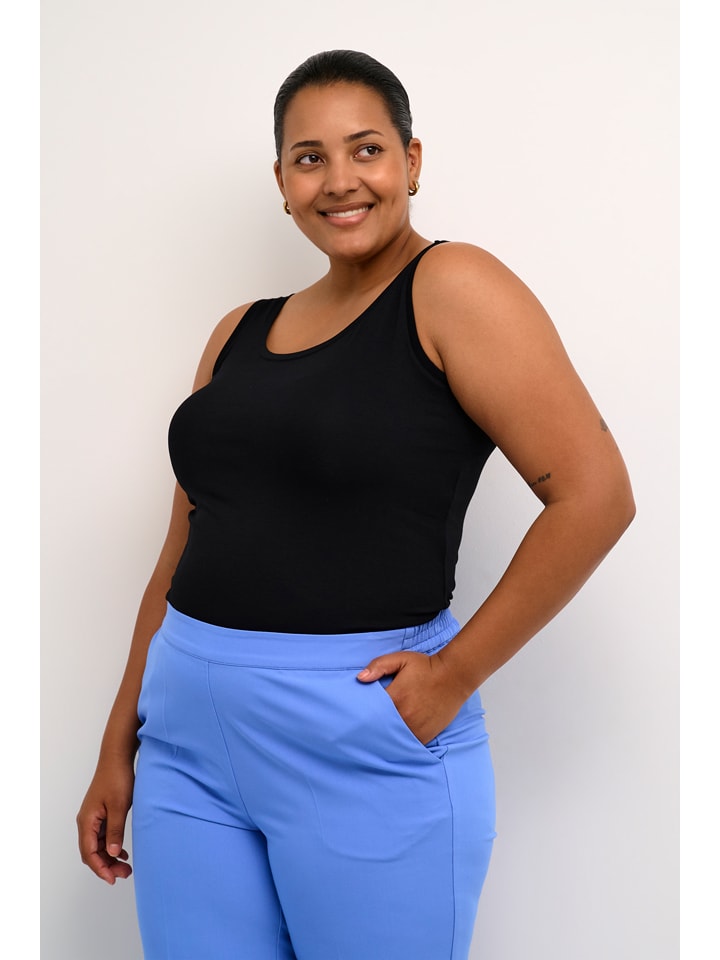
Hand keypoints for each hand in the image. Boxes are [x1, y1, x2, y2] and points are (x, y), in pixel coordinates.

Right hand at [77, 761, 134, 884]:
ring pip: (97, 846)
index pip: (89, 853)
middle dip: (106, 866)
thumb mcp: (119, 806)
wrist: (117, 758)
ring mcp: (93, 818)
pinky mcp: (101, 814)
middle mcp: (86, 822)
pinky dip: (111, 846)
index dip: (100, 868)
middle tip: (124, 874)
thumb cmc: (117, 778)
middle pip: (92, 852)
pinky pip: (102, 837)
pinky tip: (122, 852)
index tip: (112, 879)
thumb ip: (115, 831)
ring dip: (109, 857)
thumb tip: (112, 853)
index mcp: (87, 821)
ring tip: (125, 867)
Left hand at [357, 648, 467, 743]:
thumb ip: (379, 666)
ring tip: (378, 735)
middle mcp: (404, 716)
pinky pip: (407, 745)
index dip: (362, 713)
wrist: (454, 676)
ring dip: (385, 737)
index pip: (369, 712)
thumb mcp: (401, 659)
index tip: (357, 715)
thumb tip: (360, 678)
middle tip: (362, 730)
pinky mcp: (425, 736)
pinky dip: (400, 743)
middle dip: (371, 728)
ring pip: (392, 739)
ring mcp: (415, 728)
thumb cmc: (426, 667)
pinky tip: (395, 739)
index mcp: (394, 698)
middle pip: (379, 728)